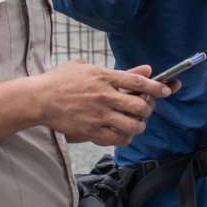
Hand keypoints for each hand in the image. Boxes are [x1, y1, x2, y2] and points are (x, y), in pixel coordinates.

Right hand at [36, 61, 171, 146]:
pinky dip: (126, 138)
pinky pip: (118, 139)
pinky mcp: (91, 131)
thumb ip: (120, 71)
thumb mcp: (89, 67)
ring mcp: (98, 115)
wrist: (39, 99)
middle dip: (148, 109)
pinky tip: (123, 133)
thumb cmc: (62, 80)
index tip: (166, 90)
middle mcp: (104, 96)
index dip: (157, 87)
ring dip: (139, 125)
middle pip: (140, 106)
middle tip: (146, 109)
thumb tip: (145, 70)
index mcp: (104, 77)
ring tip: (137, 123)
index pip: (138, 83)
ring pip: (132, 125)